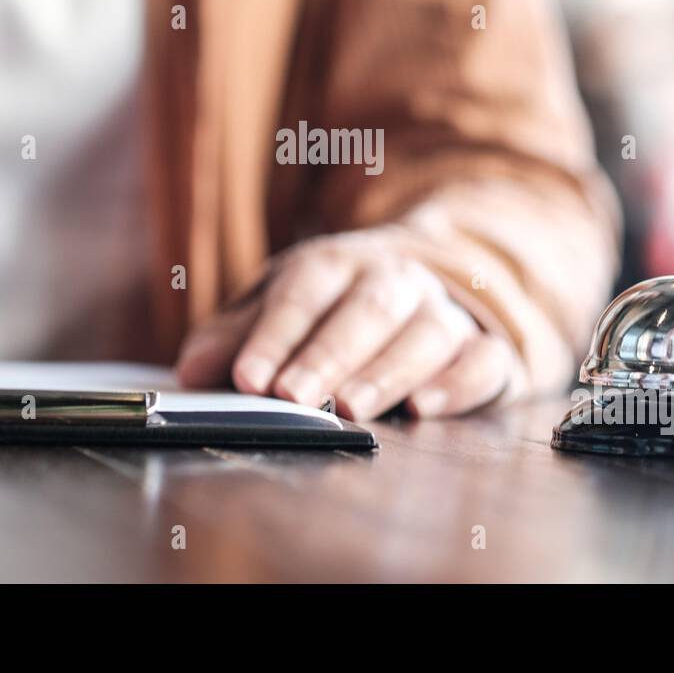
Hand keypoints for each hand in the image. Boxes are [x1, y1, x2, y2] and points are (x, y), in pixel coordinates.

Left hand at [176, 232, 522, 419]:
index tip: (246, 378)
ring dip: (387, 371)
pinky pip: (481, 359)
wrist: (417, 285)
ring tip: (351, 409)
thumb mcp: (276, 307)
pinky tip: (426, 408)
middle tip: (293, 398)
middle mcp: (393, 280)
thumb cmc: (331, 306)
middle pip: (364, 311)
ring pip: (423, 334)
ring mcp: (443, 310)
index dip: (273, 337)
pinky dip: (458, 383)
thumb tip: (192, 373)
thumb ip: (234, 337)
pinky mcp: (482, 347)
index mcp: (334, 264)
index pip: (301, 295)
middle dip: (327, 355)